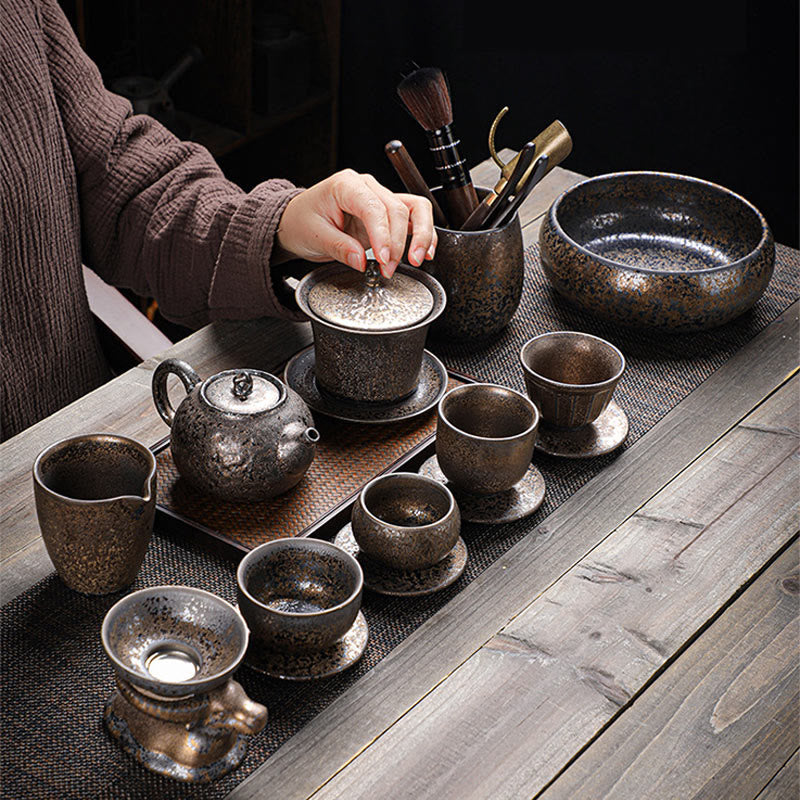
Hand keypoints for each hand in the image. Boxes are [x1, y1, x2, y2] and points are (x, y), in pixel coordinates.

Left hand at [275, 169, 436, 277]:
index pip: (374, 207)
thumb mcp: (314, 236)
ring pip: (415, 208)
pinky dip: (422, 235)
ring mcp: (380, 198)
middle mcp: (367, 187)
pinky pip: (413, 218)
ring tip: (417, 260)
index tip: (383, 259)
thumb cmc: (303, 221)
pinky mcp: (386, 214)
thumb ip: (339, 247)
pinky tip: (425, 252)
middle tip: (389, 269)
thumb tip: (362, 260)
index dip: (382, 235)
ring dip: (420, 235)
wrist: (298, 221)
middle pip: (398, 208)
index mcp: (346, 185)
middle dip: (398, 243)